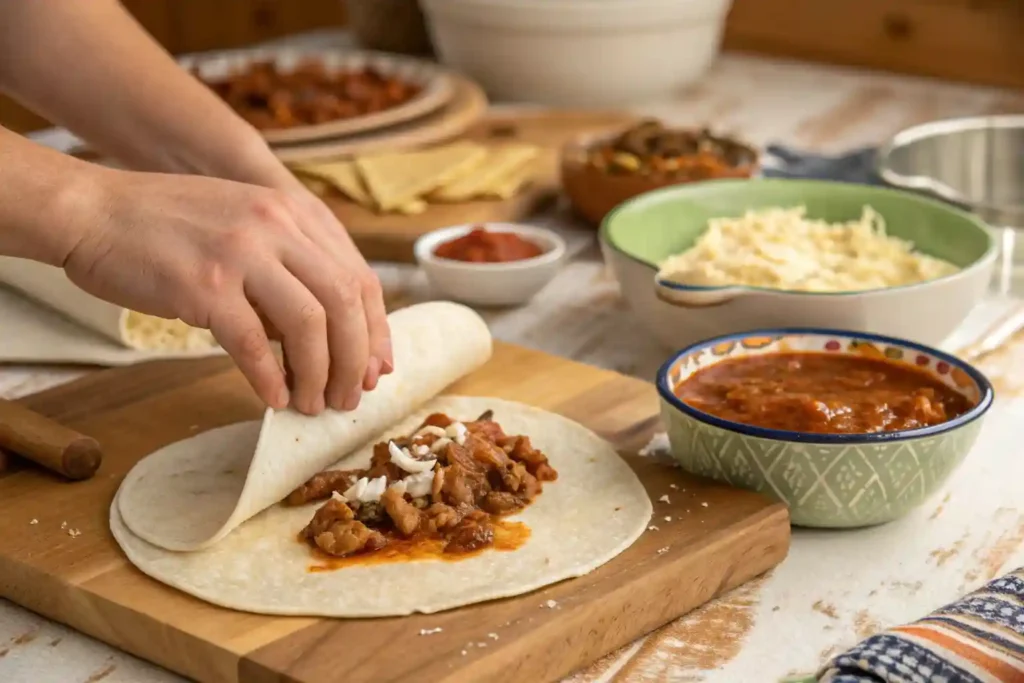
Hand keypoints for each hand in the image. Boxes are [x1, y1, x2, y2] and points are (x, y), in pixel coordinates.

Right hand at [64, 167, 391, 414]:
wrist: (93, 211)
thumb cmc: (170, 228)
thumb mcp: (248, 226)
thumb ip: (293, 268)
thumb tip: (336, 339)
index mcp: (294, 212)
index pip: (359, 278)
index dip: (375, 331)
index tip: (377, 369)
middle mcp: (276, 226)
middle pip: (344, 302)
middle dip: (355, 360)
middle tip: (350, 397)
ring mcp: (241, 253)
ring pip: (308, 324)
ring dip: (319, 375)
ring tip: (314, 405)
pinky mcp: (203, 284)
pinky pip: (253, 343)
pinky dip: (269, 378)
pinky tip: (274, 399)